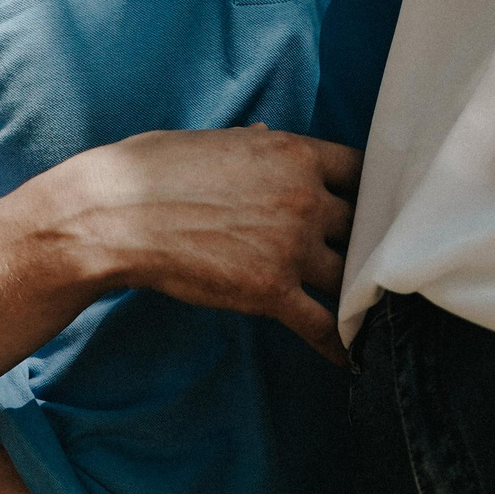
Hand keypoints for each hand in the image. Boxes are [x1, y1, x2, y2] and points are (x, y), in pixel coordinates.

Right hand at [59, 126, 359, 364]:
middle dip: (370, 244)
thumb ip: (247, 143)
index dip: (374, 191)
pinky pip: (323, 324)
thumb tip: (262, 136)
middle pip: (364, 225)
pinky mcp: (271, 291)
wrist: (116, 216)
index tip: (376, 208)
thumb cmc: (149, 172)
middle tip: (378, 263)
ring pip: (351, 275)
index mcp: (294, 154)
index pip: (363, 170)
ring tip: (374, 313)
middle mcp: (304, 198)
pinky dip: (341, 343)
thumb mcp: (209, 141)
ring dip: (360, 295)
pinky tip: (353, 357)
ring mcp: (292, 246)